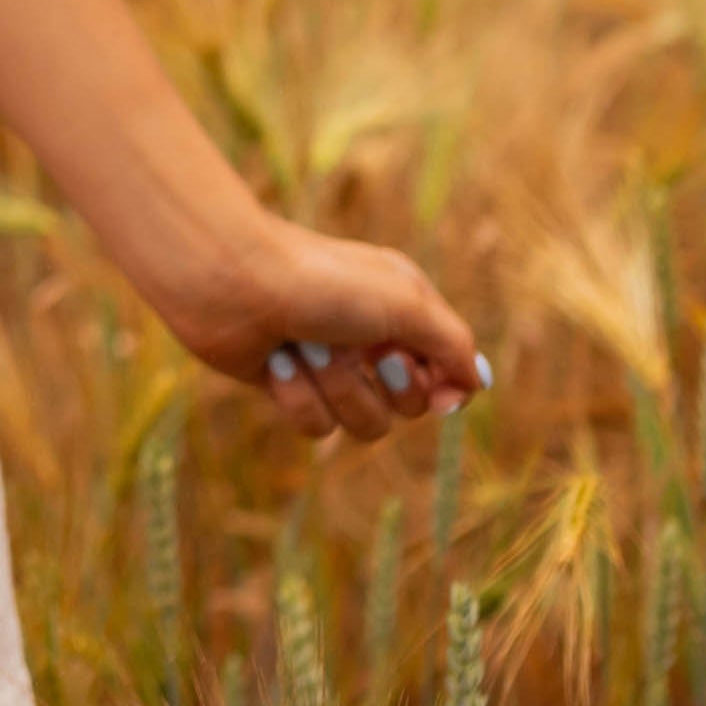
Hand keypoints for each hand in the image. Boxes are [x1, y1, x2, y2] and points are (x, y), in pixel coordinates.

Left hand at [155, 209, 488, 446]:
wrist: (229, 280)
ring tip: (308, 345)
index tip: (437, 390)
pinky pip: (316, 425)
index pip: (446, 371)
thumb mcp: (406, 303)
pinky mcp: (289, 385)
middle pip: (410, 408)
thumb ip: (451, 346)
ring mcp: (328, 364)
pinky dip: (298, 394)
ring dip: (337, 387)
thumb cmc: (321, 281)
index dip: (443, 387)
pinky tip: (276, 359)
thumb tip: (475, 385)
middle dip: (389, 387)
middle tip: (370, 355)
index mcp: (404, 306)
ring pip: (363, 423)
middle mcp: (370, 336)